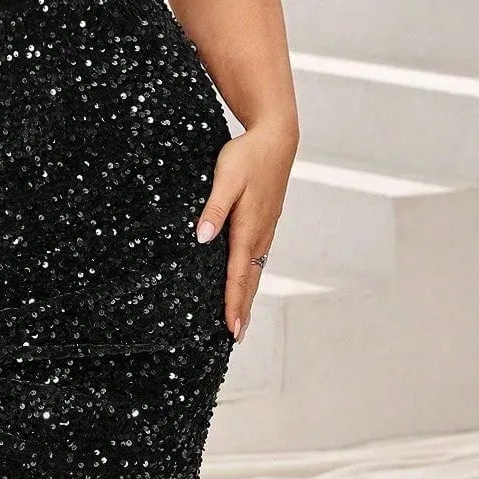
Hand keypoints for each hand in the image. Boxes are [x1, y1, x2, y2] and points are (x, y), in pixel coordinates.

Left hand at [194, 121, 296, 342]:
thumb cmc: (247, 157)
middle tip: (235, 338)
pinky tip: (244, 283)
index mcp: (248, 229)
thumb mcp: (225, 178)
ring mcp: (265, 230)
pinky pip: (257, 259)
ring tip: (240, 320)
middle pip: (249, 281)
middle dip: (242, 310)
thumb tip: (201, 239)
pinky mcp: (265, 223)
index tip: (230, 330)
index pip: (237, 276)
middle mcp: (259, 235)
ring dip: (247, 297)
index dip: (233, 304)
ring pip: (254, 271)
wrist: (276, 139)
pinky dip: (250, 278)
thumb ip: (213, 209)